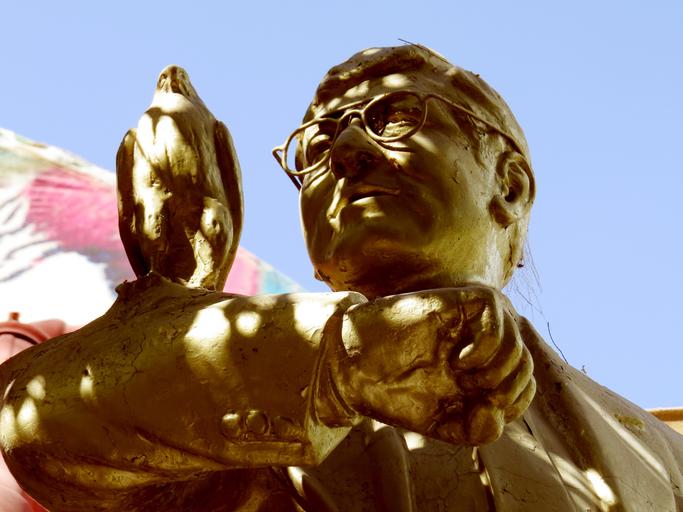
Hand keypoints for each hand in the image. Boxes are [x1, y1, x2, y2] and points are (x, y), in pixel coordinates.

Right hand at [332, 286, 534, 444]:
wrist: (355, 367)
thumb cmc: (396, 393)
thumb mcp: (443, 425)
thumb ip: (479, 430)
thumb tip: (498, 411)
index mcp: (481, 369)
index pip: (524, 383)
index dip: (511, 404)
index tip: (478, 412)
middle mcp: (480, 342)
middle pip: (526, 364)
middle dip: (505, 390)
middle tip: (469, 394)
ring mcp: (470, 321)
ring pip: (516, 342)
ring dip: (496, 371)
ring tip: (461, 376)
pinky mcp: (458, 301)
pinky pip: (496, 316)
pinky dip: (487, 346)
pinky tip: (460, 360)